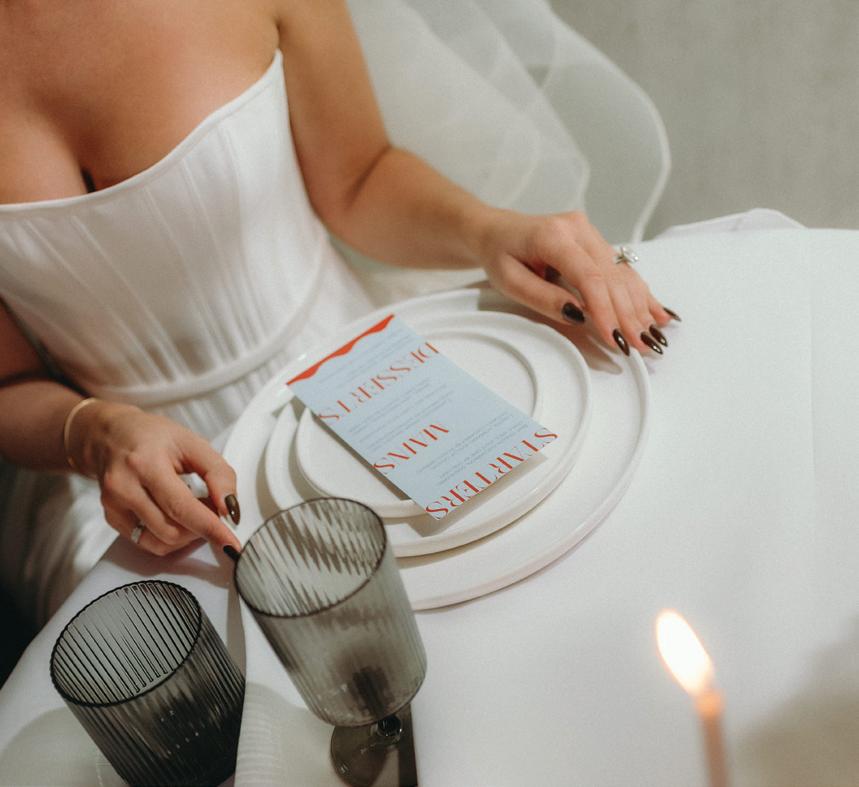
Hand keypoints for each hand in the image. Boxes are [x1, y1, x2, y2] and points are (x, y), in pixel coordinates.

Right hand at [67, 401, 242, 554]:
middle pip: (171, 530)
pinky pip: (147, 542)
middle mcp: (124, 487)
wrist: (111, 435)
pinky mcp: (111, 518)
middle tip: (213, 510)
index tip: (231, 544)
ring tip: (194, 511)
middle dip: (201, 528)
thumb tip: (230, 508)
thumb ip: (218, 473)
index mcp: (145, 463)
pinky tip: (175, 516)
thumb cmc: (153, 437)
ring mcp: (113, 506)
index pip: (181, 507)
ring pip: (160, 542)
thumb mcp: (193, 443)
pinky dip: (169, 536)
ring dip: (187, 535)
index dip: (210, 529)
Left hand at [480, 210, 676, 354]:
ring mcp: (590, 233)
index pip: (590, 277)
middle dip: (628, 315)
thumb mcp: (510, 281)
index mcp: (555, 236)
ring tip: (652, 336)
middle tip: (640, 346)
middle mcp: (578, 229)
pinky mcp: (597, 242)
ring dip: (639, 307)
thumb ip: (544, 298)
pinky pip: (622, 270)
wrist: (496, 230)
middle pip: (612, 277)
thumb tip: (578, 315)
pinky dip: (640, 294)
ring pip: (623, 274)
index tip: (615, 337)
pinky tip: (658, 313)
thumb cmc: (500, 255)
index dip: (605, 310)